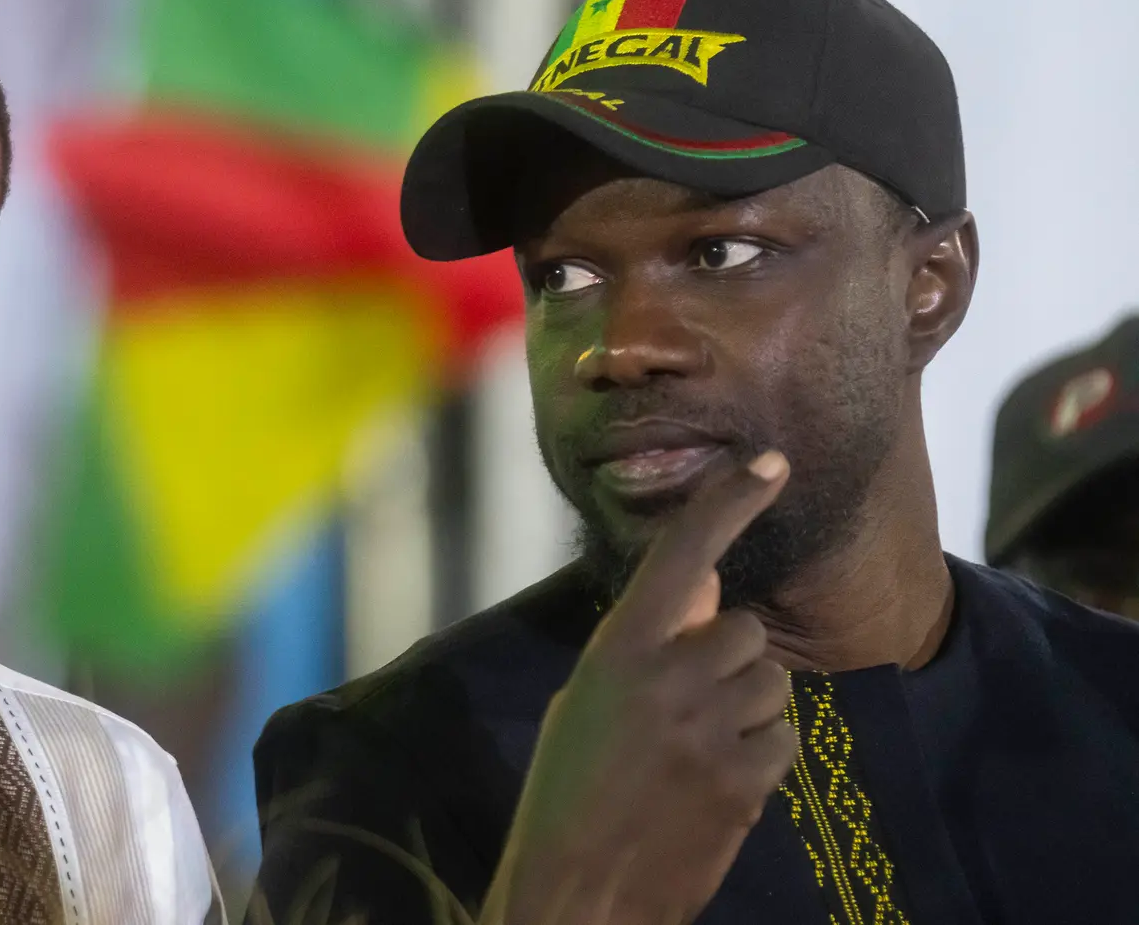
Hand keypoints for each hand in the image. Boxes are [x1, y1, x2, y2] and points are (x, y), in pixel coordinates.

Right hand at [479, 451, 797, 924]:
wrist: (577, 889)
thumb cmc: (566, 790)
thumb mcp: (588, 699)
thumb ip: (645, 645)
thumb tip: (700, 589)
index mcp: (619, 650)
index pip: (684, 555)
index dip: (729, 504)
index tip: (771, 466)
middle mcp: (672, 678)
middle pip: (742, 631)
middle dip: (726, 659)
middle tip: (687, 703)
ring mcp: (714, 731)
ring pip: (771, 684)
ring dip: (746, 706)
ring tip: (696, 748)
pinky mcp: (747, 781)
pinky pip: (784, 738)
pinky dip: (760, 753)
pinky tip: (715, 780)